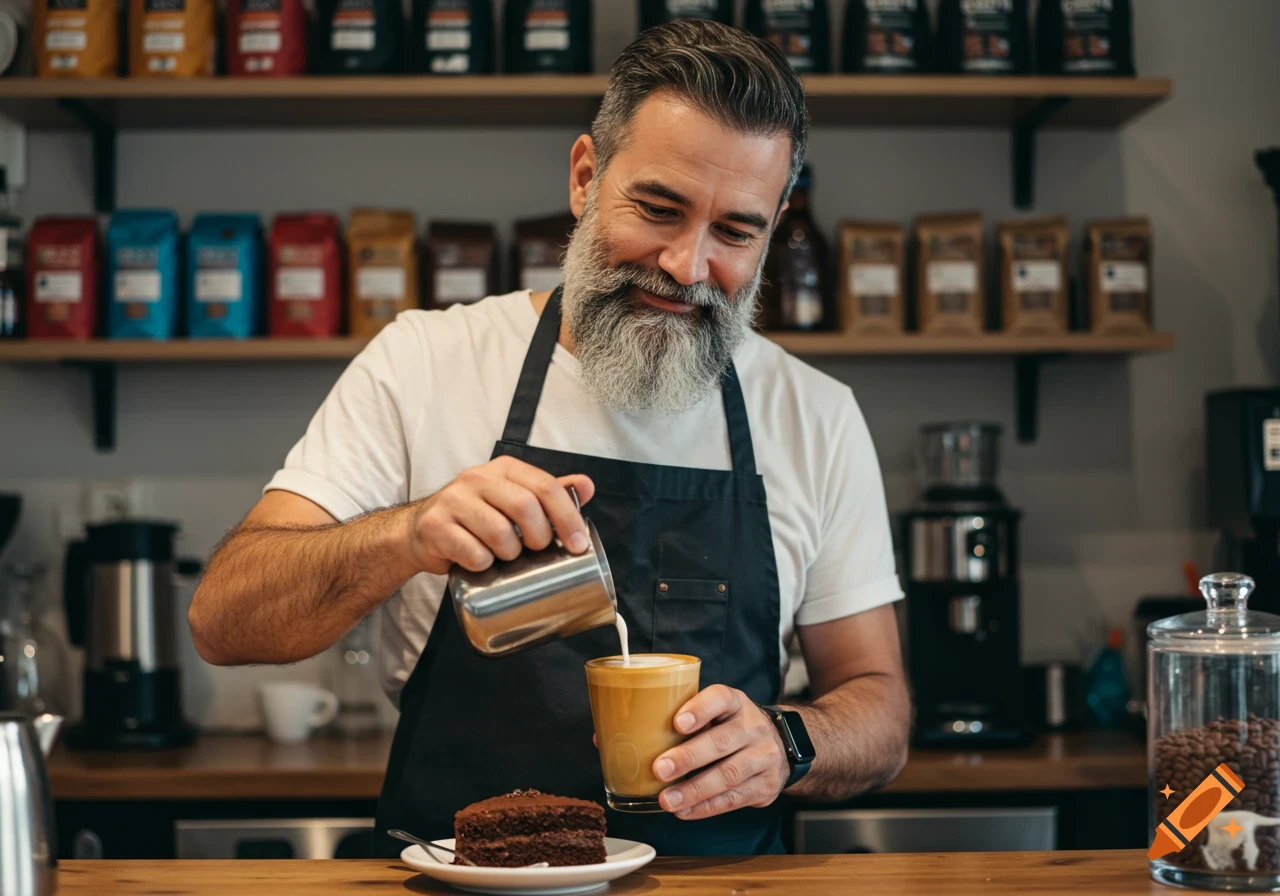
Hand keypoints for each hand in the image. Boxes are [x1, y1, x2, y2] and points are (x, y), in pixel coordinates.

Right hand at [406, 456, 594, 575]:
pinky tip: (479, 562)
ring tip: (504, 556)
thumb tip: (587, 486)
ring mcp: (454, 500)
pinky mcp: (436, 526)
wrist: (420, 531)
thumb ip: (549, 493)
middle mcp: (478, 478)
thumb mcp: (512, 498)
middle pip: (525, 507)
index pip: (545, 487)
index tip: (578, 545)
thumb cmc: (475, 517)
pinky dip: (483, 565)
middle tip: (537, 550)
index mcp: (504, 469)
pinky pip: (473, 553)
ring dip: (510, 554)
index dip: (567, 517)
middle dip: (539, 537)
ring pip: (499, 533)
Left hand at [652, 685, 790, 820]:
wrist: (778, 746)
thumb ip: (687, 719)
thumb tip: (626, 738)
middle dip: (688, 758)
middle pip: (721, 742)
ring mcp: (763, 757)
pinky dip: (706, 807)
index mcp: (736, 702)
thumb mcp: (718, 712)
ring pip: (728, 775)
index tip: (677, 723)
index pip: (720, 699)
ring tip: (667, 799)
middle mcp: (753, 727)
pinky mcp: (765, 786)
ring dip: (694, 790)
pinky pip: (734, 799)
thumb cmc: (731, 727)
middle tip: (660, 769)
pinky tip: (684, 810)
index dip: (699, 710)